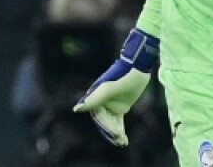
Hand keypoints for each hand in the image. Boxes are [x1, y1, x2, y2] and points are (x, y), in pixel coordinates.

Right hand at [73, 28, 158, 146]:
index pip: (97, 117)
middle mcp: (101, 101)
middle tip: (120, 139)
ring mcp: (110, 104)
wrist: (136, 69)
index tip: (114, 134)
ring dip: (116, 133)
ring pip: (111, 123)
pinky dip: (120, 130)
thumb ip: (92, 100)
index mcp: (95, 96)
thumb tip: (76, 109)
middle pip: (104, 122)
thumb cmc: (122, 77)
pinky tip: (124, 141)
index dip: (104, 126)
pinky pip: (117, 121)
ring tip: (123, 143)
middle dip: (112, 131)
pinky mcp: (119, 107)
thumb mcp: (108, 89)